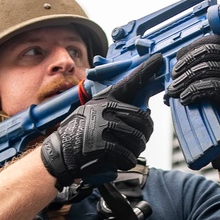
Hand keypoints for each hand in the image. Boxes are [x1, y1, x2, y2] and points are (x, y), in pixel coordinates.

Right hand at [41, 54, 161, 186]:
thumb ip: (117, 109)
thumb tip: (146, 111)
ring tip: (127, 152)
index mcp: (106, 99)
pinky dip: (127, 161)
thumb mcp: (96, 112)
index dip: (145, 70)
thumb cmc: (82, 132)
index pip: (130, 83)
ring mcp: (104, 125)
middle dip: (146, 134)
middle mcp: (106, 109)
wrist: (61, 151)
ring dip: (136, 150)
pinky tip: (120, 160)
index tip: (158, 58)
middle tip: (140, 141)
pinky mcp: (102, 144)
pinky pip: (128, 154)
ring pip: (138, 139)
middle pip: (143, 120)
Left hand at [165, 35, 219, 144]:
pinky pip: (214, 87)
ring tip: (174, 91)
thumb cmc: (219, 98)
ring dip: (186, 80)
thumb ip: (198, 63)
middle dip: (186, 65)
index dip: (190, 50)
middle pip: (209, 53)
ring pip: (209, 69)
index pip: (212, 41)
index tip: (177, 63)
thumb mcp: (211, 76)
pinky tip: (185, 99)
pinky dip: (195, 91)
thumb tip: (175, 55)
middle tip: (173, 78)